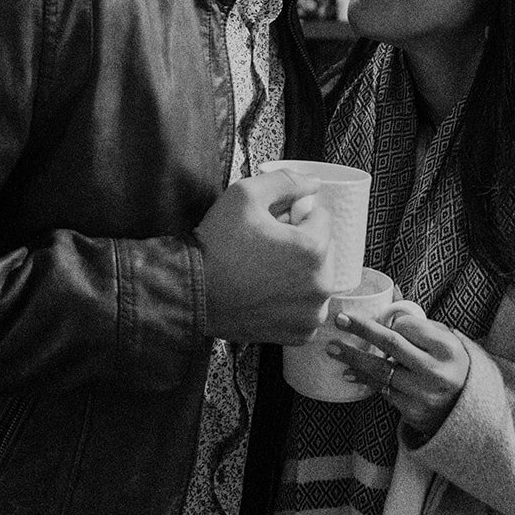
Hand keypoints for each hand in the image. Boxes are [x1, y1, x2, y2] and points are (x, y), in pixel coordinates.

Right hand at [196, 170, 333, 344]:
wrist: (191, 292)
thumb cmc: (217, 245)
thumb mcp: (246, 194)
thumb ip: (286, 181)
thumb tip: (314, 183)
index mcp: (313, 249)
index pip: (321, 217)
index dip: (295, 214)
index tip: (271, 224)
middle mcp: (320, 285)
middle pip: (323, 249)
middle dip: (300, 243)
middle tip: (265, 247)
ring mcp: (311, 313)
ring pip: (316, 277)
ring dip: (299, 271)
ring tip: (264, 270)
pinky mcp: (299, 333)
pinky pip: (307, 306)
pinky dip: (293, 299)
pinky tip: (267, 292)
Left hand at [329, 311, 470, 437]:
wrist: (467, 410)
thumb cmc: (450, 366)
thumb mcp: (445, 340)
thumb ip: (420, 323)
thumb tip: (391, 294)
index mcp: (446, 347)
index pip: (407, 327)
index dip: (391, 322)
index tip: (380, 321)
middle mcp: (435, 370)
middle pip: (390, 344)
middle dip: (361, 330)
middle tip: (339, 320)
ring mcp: (423, 393)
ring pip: (380, 371)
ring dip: (353, 359)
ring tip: (333, 349)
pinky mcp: (412, 411)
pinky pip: (383, 391)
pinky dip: (366, 380)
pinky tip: (351, 373)